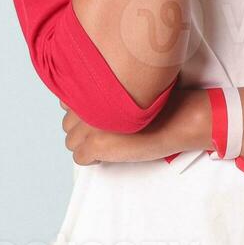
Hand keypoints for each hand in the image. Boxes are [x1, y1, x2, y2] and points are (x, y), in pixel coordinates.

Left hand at [60, 90, 209, 165]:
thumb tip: (83, 103)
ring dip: (86, 144)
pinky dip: (93, 159)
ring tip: (109, 142)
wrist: (176, 117)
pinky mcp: (95, 145)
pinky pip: (80, 158)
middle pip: (68, 124)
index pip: (67, 102)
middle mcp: (86, 103)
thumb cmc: (157, 102)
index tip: (97, 114)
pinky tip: (110, 153)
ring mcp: (89, 124)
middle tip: (106, 131)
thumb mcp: (125, 86)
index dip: (83, 111)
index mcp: (92, 85)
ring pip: (71, 142)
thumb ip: (102, 89)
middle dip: (83, 129)